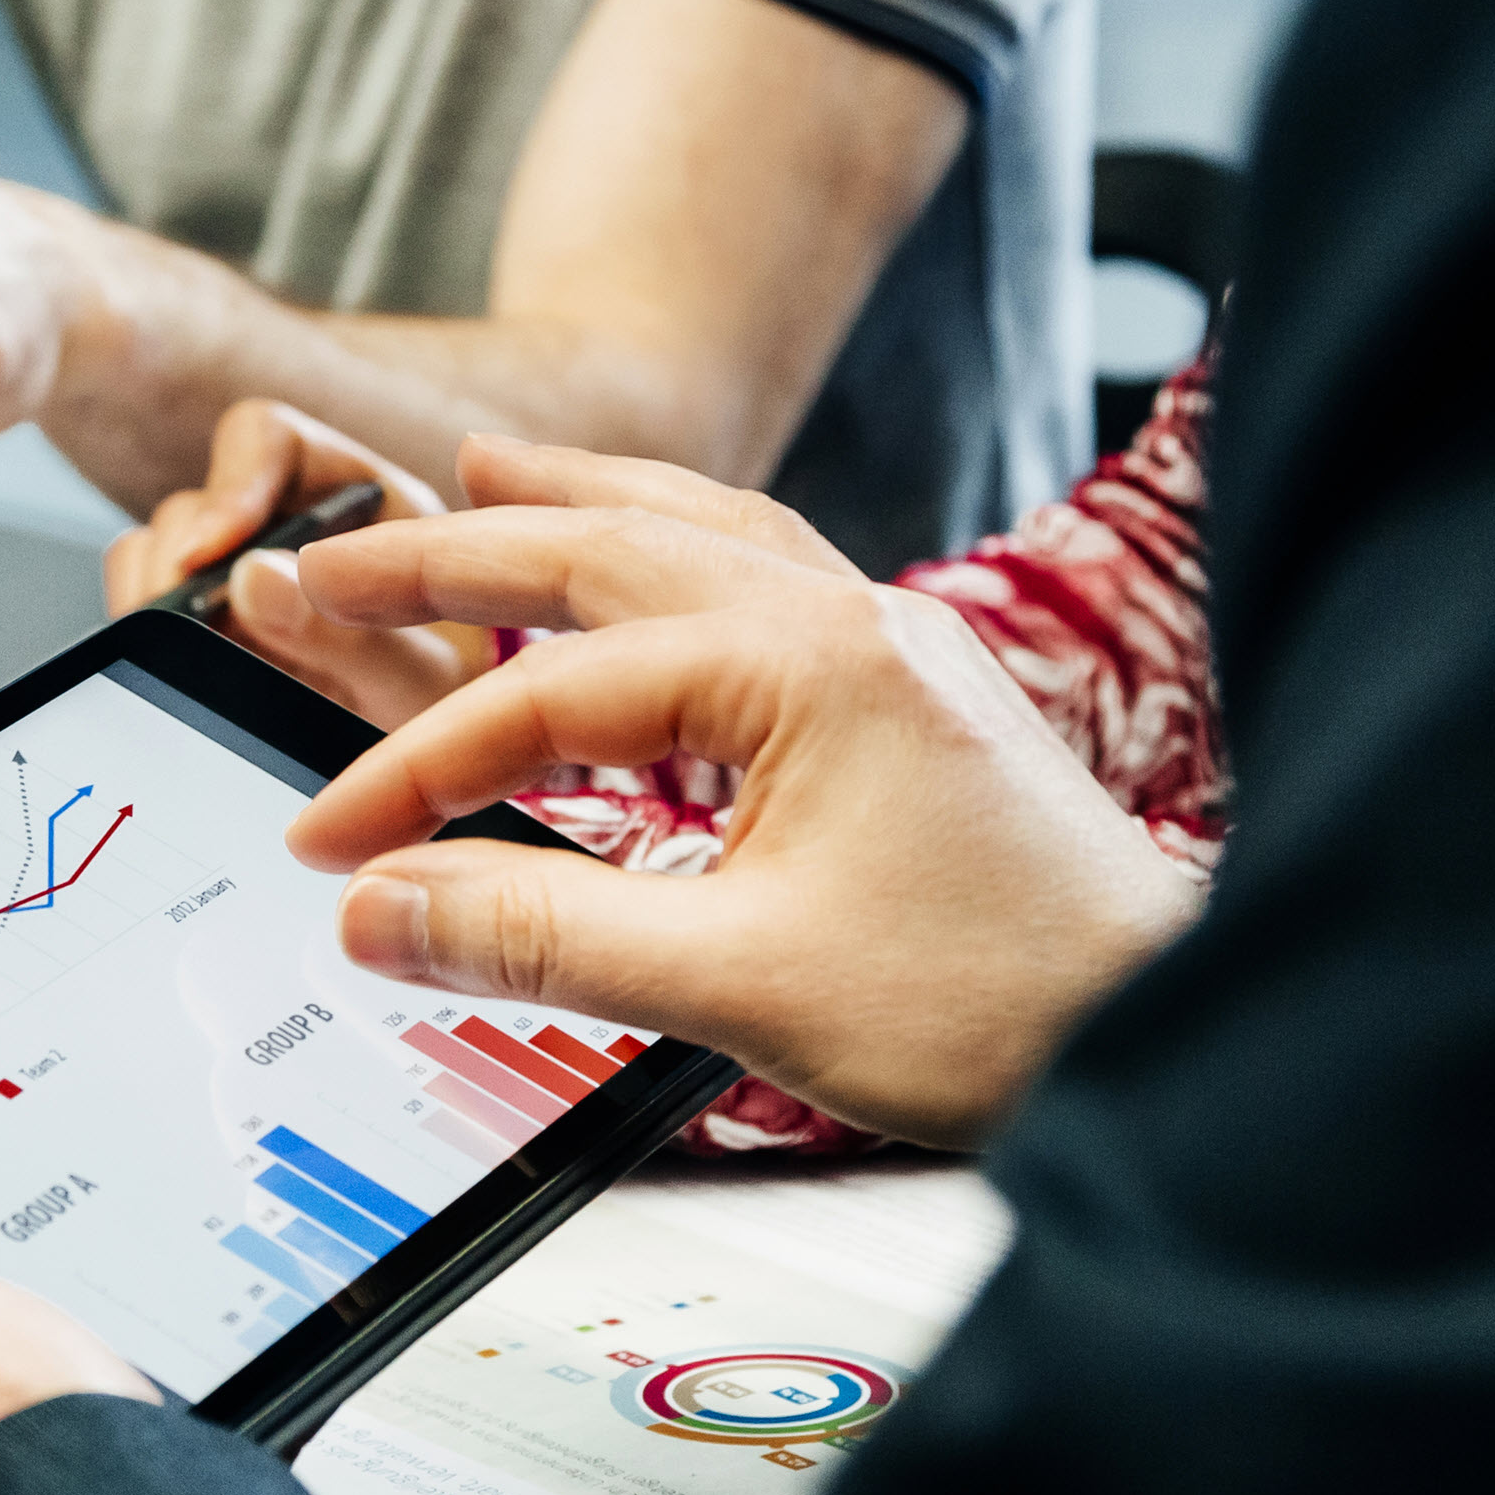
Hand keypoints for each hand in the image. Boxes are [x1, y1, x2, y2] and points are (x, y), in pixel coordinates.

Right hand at [101, 401, 475, 724]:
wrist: (445, 768)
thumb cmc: (458, 708)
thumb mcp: (426, 683)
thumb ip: (353, 638)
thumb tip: (249, 578)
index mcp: (357, 502)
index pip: (267, 442)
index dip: (228, 486)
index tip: (205, 556)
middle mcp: (287, 525)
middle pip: (192, 508)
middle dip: (176, 576)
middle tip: (181, 643)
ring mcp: (237, 575)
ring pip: (152, 558)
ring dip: (157, 615)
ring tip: (195, 672)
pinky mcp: (203, 628)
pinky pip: (143, 615)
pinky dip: (152, 647)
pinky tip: (191, 686)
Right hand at [282, 494, 1198, 1146]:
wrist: (1165, 1025)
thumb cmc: (995, 1006)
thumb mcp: (741, 982)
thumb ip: (540, 936)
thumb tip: (379, 913)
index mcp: (804, 664)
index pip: (552, 696)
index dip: (416, 773)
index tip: (328, 848)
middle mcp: (850, 621)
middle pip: (612, 543)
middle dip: (457, 548)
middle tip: (330, 558)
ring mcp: (891, 645)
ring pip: (701, 526)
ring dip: (578, 499)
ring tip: (480, 468)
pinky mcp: (914, 691)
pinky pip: (767, 569)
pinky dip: (676, 541)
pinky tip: (653, 557)